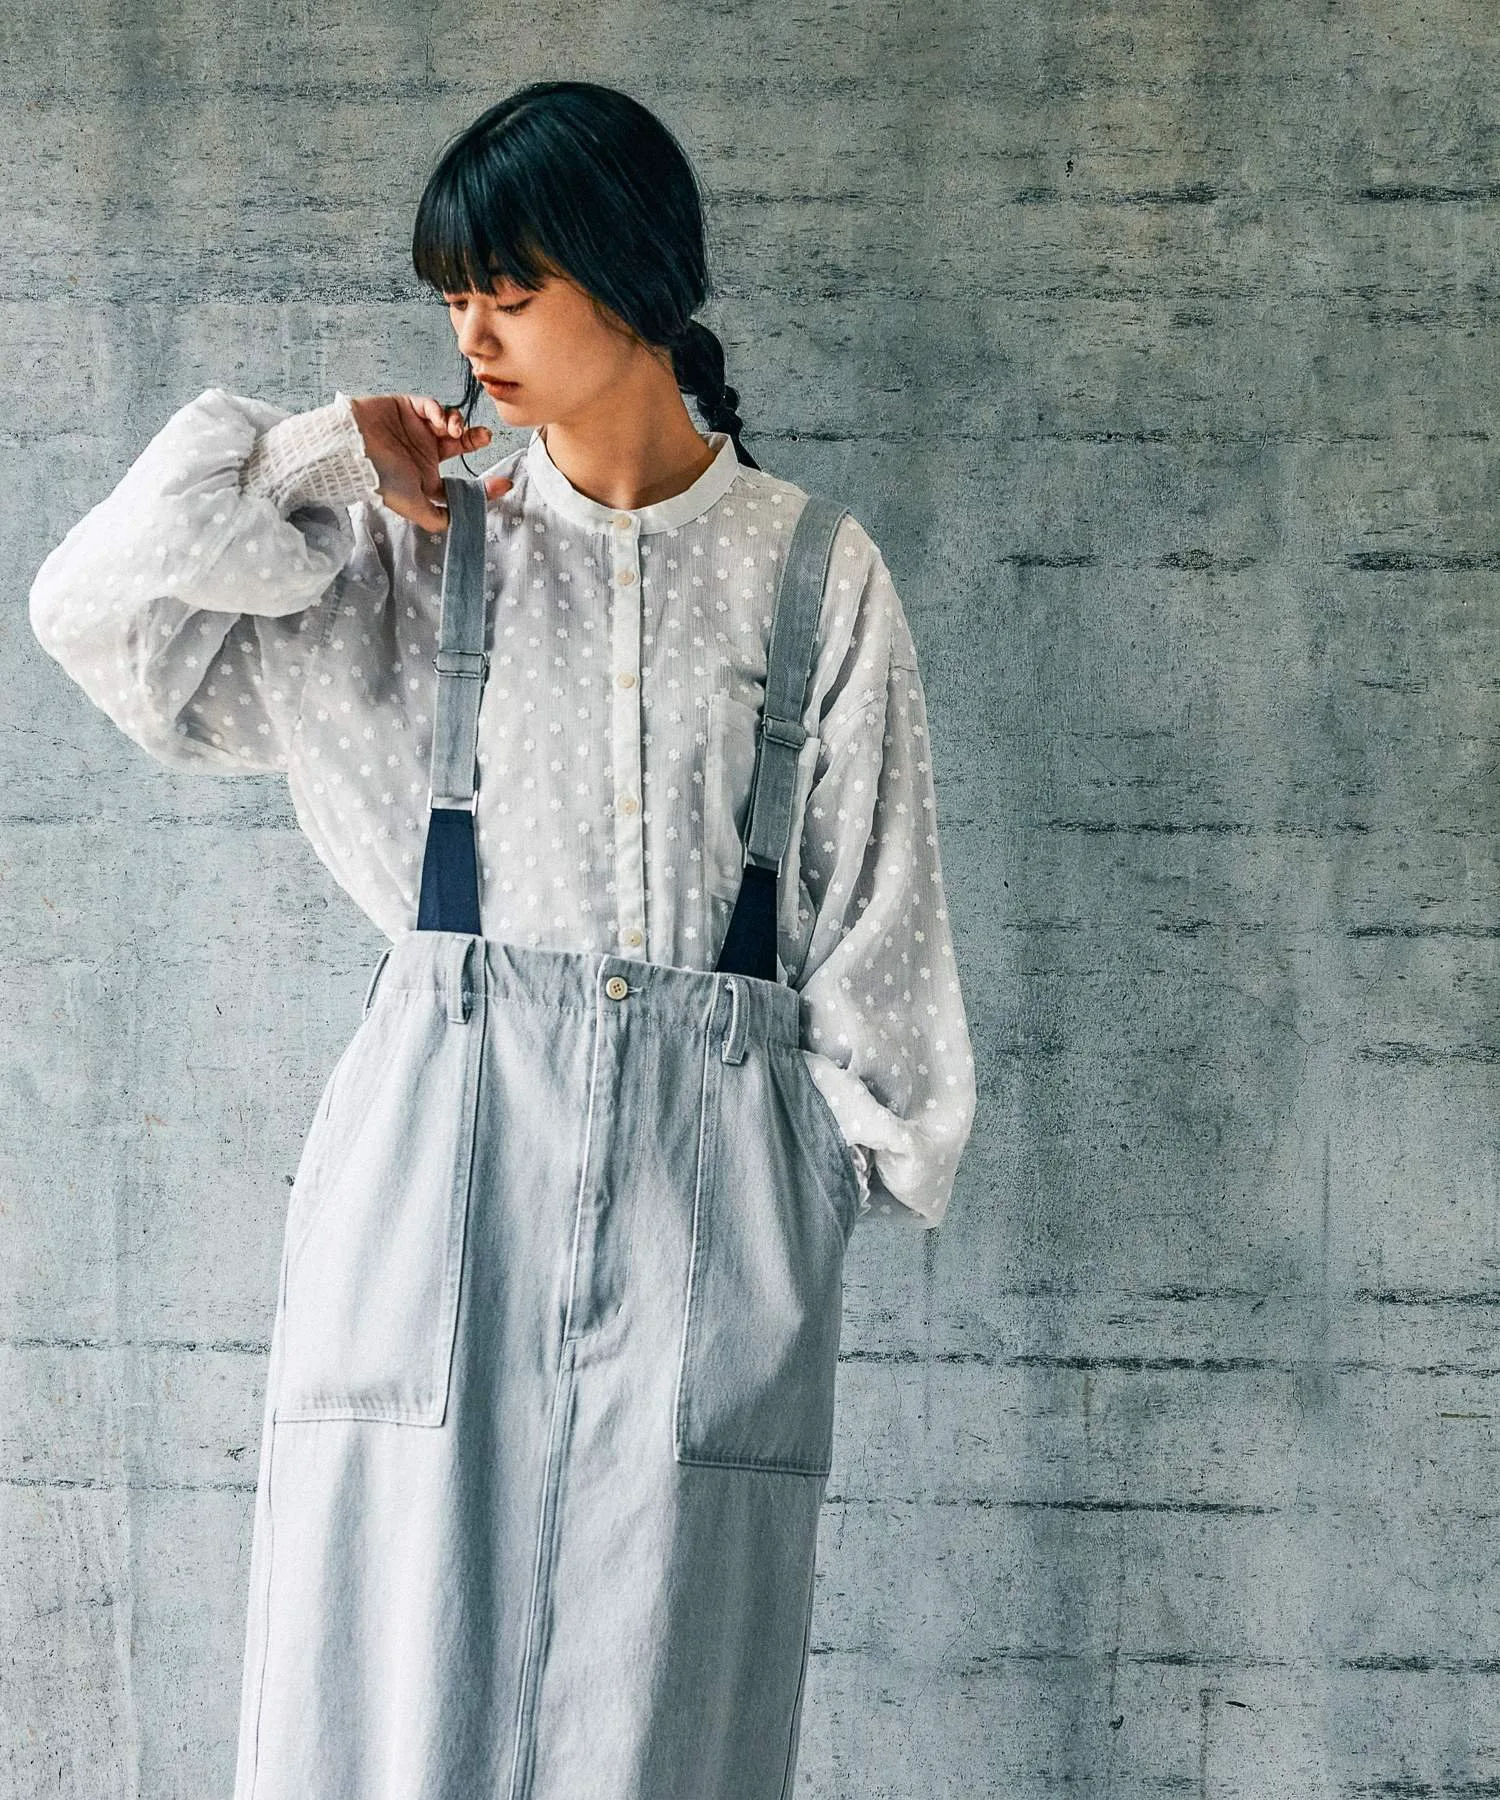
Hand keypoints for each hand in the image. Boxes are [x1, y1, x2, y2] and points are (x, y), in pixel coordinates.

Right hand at [347, 393, 513, 531]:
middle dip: (475, 440)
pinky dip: (440, 411)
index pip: (460, 481)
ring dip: (459, 424)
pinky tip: (439, 419)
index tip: (504, 484)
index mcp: (426, 478)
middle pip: (460, 445)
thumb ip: (435, 517)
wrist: (352, 448)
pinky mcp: (408, 408)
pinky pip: (431, 405)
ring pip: (450, 422)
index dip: (483, 485)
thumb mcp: (411, 505)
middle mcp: (424, 453)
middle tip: (485, 437)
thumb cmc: (379, 478)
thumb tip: (457, 524)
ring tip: (455, 429)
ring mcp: (417, 429)